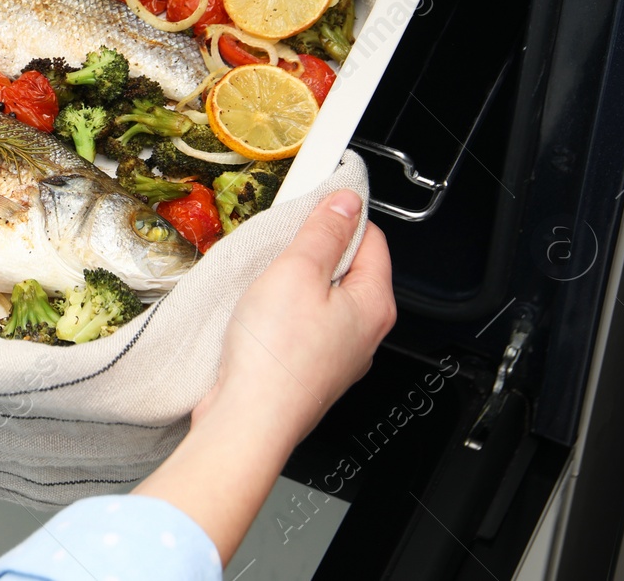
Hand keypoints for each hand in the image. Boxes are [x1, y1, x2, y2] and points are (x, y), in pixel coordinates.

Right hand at [133, 190, 394, 563]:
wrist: (248, 421)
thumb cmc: (276, 358)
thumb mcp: (298, 272)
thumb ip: (323, 232)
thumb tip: (345, 202)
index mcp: (374, 304)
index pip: (372, 238)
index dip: (341, 215)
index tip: (313, 205)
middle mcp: (364, 333)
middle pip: (347, 268)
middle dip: (313, 251)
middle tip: (281, 247)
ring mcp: (337, 355)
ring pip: (321, 298)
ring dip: (293, 283)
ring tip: (265, 282)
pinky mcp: (308, 370)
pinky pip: (302, 325)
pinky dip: (281, 313)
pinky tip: (258, 314)